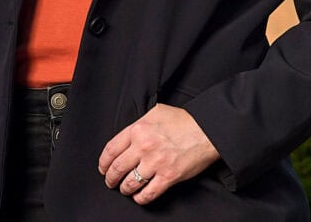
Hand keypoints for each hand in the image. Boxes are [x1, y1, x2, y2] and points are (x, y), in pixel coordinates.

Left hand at [97, 103, 219, 204]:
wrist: (207, 131)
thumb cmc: (183, 120)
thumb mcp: (155, 112)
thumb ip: (139, 124)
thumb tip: (129, 135)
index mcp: (137, 129)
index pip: (111, 150)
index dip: (103, 162)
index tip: (103, 168)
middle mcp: (143, 146)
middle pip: (117, 168)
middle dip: (110, 178)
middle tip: (110, 182)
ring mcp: (156, 163)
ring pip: (130, 183)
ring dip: (124, 189)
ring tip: (124, 190)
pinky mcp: (169, 176)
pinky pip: (148, 193)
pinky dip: (141, 198)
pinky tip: (139, 197)